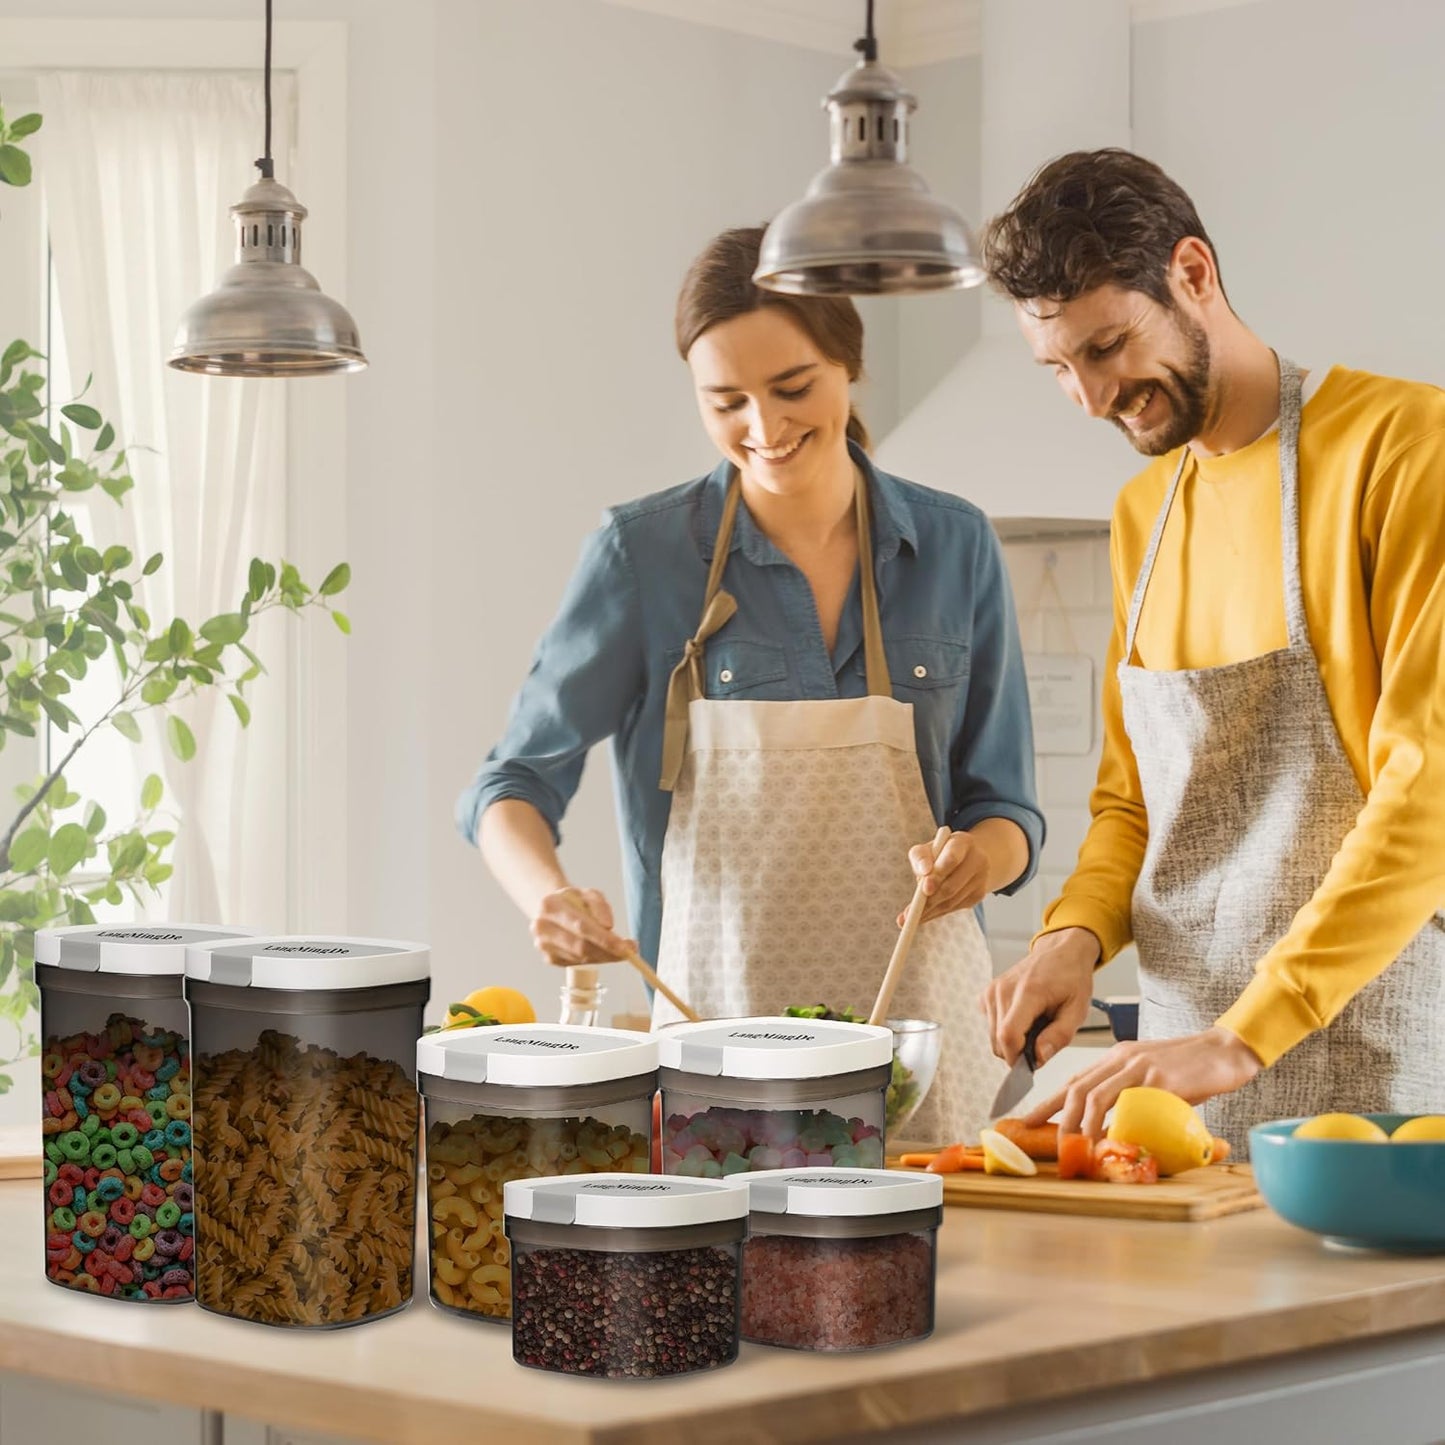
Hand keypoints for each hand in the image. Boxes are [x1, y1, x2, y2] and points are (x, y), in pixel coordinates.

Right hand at [529, 886, 634, 967]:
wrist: (551, 909)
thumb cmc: (573, 901)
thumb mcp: (588, 894)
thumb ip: (600, 906)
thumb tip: (608, 926)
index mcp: (550, 905)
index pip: (581, 926)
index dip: (604, 939)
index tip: (624, 947)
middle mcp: (542, 926)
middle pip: (580, 946)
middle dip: (608, 952)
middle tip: (629, 952)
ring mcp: (543, 945)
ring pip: (580, 957)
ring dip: (603, 957)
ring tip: (618, 951)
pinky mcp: (548, 958)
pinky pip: (576, 963)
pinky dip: (594, 960)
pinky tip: (602, 952)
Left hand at [897, 828, 990, 925]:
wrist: (966, 857)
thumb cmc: (939, 852)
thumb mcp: (927, 848)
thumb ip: (920, 858)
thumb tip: (923, 874)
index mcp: (963, 842)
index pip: (952, 858)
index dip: (938, 874)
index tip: (924, 888)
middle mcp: (977, 860)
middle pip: (951, 885)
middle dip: (930, 900)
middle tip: (911, 911)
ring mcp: (980, 879)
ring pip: (952, 900)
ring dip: (930, 911)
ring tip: (910, 918)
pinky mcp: (978, 895)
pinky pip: (954, 907)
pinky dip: (937, 913)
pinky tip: (924, 916)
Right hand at [980, 927, 1098, 1065]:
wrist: (1060, 951)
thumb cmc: (1071, 979)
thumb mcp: (1077, 1011)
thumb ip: (1058, 1037)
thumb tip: (1037, 1059)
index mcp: (1028, 992)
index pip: (1008, 1035)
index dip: (1017, 1059)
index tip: (1033, 1064)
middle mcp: (1003, 990)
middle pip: (998, 1041)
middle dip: (1018, 1051)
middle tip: (1041, 1040)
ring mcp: (992, 990)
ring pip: (993, 1037)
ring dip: (1012, 1041)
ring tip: (1034, 1026)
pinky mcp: (987, 993)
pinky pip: (990, 1025)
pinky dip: (1005, 1030)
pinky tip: (1022, 1018)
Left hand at [1022, 1027, 1264, 1135]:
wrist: (1227, 1051)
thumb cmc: (1193, 1069)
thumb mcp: (1154, 1077)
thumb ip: (1133, 1095)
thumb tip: (1117, 1128)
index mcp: (1118, 1057)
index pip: (1075, 1079)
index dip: (1050, 1101)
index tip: (1030, 1120)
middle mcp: (1122, 1058)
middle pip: (1076, 1088)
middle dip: (1056, 1117)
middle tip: (1051, 1144)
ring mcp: (1139, 1068)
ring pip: (1094, 1096)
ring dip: (1079, 1125)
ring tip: (1074, 1149)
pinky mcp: (1159, 1080)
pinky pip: (1127, 1105)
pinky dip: (1112, 1125)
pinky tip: (1107, 1142)